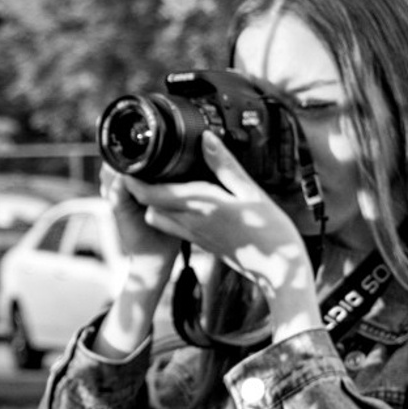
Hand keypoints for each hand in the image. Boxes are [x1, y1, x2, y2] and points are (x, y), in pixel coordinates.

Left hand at [122, 133, 315, 304]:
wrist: (277, 270)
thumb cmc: (270, 230)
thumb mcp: (250, 191)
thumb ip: (225, 164)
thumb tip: (206, 139)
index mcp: (202, 206)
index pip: (153, 194)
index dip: (134, 180)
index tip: (130, 164)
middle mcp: (192, 223)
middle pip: (149, 206)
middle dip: (140, 188)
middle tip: (142, 167)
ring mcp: (194, 235)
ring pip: (158, 218)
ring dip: (153, 202)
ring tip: (159, 182)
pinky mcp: (200, 243)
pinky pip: (172, 227)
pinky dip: (167, 213)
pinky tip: (181, 200)